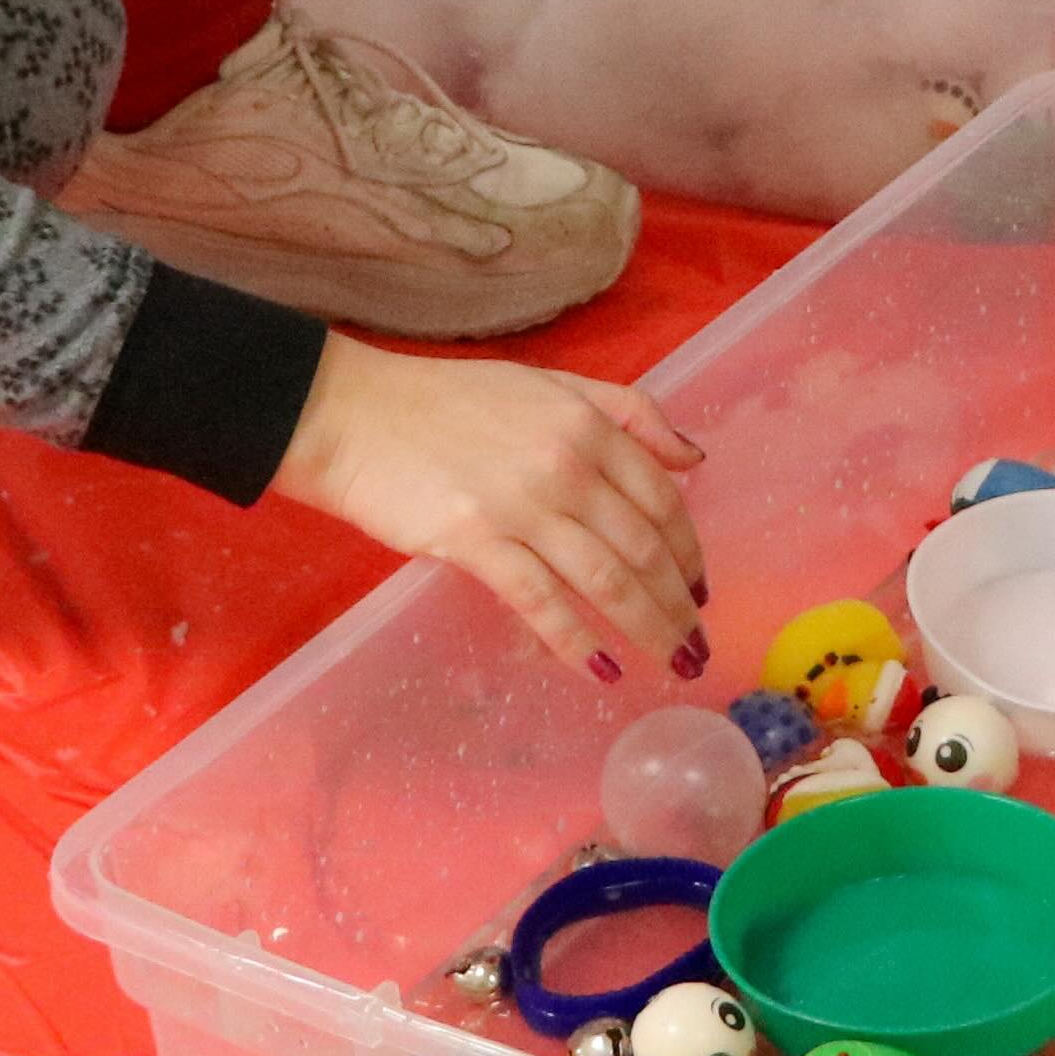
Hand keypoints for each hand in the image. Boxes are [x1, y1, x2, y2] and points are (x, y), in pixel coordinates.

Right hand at [272, 334, 707, 680]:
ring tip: (671, 665)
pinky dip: (579, 643)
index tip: (700, 588)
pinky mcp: (475, 541)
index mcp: (588, 423)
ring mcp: (522, 504)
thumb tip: (694, 458)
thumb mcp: (550, 384)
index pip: (662, 498)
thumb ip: (627, 411)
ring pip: (606, 580)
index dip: (689, 551)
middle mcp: (567, 464)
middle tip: (696, 646)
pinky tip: (604, 671)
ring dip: (648, 629)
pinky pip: (542, 602)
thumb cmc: (448, 400)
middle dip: (679, 605)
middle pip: (643, 548)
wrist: (355, 414)